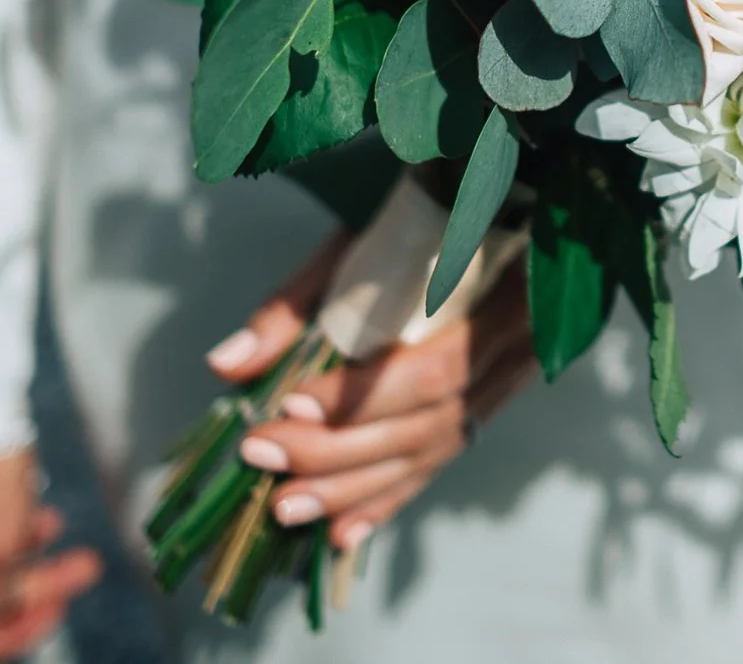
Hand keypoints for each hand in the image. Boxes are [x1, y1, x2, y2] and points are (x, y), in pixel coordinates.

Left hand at [206, 233, 535, 550]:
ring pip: (428, 452)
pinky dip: (385, 500)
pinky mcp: (483, 410)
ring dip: (353, 487)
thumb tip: (226, 365)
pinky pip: (435, 464)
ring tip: (284, 507)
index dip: (364, 396)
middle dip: (338, 448)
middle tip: (262, 454)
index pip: (434, 367)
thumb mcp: (363, 243)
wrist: (501, 207)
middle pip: (425, 422)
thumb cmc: (427, 215)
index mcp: (504, 297)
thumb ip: (300, 304)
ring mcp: (505, 387)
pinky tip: (339, 534)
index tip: (289, 399)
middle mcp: (516, 352)